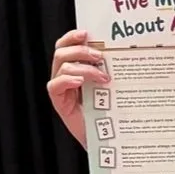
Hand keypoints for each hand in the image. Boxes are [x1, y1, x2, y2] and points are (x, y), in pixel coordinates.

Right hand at [47, 28, 109, 144]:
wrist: (106, 140)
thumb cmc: (109, 113)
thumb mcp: (110, 87)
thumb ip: (108, 70)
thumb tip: (119, 52)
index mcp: (75, 69)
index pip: (66, 46)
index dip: (73, 36)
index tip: (87, 33)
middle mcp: (65, 77)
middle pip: (61, 52)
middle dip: (80, 50)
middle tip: (99, 57)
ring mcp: (61, 90)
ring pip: (61, 66)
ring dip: (83, 67)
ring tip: (101, 76)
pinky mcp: (59, 103)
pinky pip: (55, 85)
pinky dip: (67, 80)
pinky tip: (80, 82)